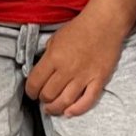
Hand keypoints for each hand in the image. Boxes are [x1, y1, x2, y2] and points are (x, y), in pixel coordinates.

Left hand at [26, 2, 128, 116]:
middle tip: (43, 98)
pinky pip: (87, 101)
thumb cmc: (79, 28)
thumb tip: (41, 72)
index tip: (32, 92)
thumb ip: (47, 56)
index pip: (35, 82)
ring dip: (55, 108)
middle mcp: (67, 69)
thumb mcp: (55, 38)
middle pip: (48, 94)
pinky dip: (77, 110)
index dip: (30, 91)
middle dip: (42, 99)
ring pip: (65, 102)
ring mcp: (84, 76)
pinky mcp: (98, 80)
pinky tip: (69, 112)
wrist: (105, 23)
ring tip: (52, 109)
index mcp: (53, 57)